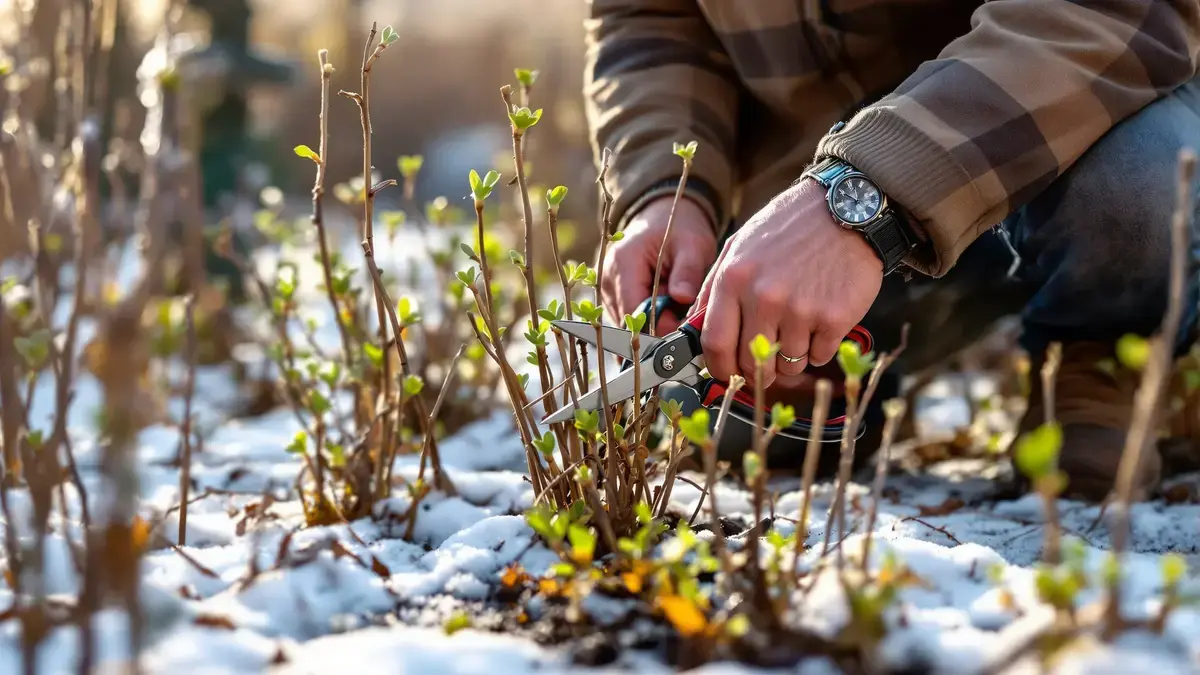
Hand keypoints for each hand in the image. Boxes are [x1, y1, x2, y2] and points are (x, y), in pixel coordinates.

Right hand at [601, 195, 716, 332]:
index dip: (659, 327)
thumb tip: (682, 297)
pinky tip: (662, 306)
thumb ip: (687, 272)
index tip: (684, 329)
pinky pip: (628, 321)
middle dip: (658, 327)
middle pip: (628, 323)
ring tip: (673, 304)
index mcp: (623, 263)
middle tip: (683, 316)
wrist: (664, 218)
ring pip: (628, 326)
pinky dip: (647, 320)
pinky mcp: (611, 297)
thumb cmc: (679, 230)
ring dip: (653, 324)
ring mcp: (606, 289)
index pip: (634, 312)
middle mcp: (607, 279)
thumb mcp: (693, 245)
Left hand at [691, 178, 882, 387]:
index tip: (725, 372)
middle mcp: (764, 298)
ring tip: (798, 328)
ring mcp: (801, 310)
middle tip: (764, 363)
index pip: (715, 343)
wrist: (846, 210)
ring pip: (787, 364)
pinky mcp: (834, 319)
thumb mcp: (739, 246)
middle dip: (755, 370)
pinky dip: (819, 348)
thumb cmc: (789, 228)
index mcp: (734, 280)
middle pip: (750, 362)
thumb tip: (696, 326)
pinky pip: (819, 356)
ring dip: (790, 358)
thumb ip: (714, 287)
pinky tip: (820, 322)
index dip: (718, 367)